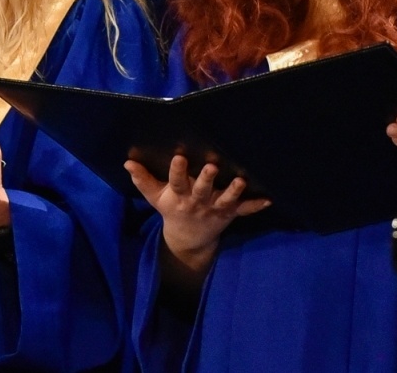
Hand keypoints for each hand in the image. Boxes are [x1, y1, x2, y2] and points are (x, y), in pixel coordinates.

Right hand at [125, 155, 268, 281]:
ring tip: (241, 181)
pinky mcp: (229, 213)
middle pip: (202, 190)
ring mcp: (215, 208)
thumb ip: (143, 179)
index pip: (176, 182)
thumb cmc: (171, 209)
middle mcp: (197, 202)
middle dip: (206, 179)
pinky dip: (255, 206)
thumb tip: (127, 162)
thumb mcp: (155, 197)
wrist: (187, 239)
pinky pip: (244, 210)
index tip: (179, 157)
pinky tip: (268, 200)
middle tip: (211, 167)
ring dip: (233, 192)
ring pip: (225, 200)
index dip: (177, 171)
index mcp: (178, 196)